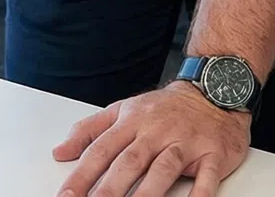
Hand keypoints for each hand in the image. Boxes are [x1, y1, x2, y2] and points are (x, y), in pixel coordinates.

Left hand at [52, 82, 250, 196]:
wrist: (214, 88)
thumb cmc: (165, 107)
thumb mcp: (123, 110)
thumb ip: (89, 131)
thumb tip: (60, 151)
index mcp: (132, 122)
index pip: (101, 150)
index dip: (82, 174)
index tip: (67, 195)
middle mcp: (157, 132)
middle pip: (130, 161)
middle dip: (109, 188)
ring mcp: (185, 142)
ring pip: (164, 168)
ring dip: (148, 192)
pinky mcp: (213, 153)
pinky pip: (207, 176)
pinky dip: (200, 193)